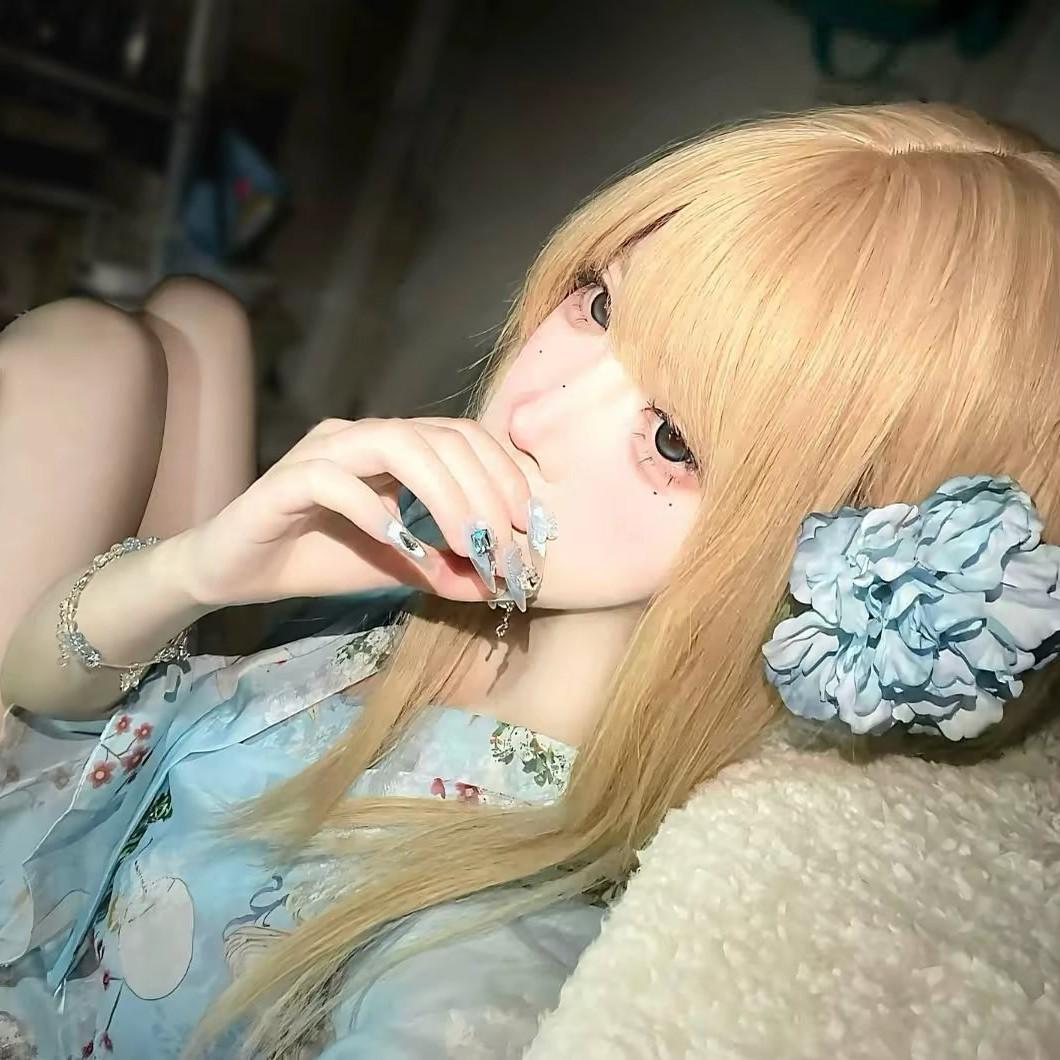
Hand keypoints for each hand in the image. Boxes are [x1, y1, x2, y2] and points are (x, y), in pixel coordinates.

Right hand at [171, 416, 534, 607]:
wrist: (236, 571)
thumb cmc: (319, 558)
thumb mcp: (399, 567)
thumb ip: (445, 566)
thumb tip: (497, 583)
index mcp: (394, 446)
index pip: (463, 436)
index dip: (503, 474)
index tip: (526, 525)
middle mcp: (363, 435)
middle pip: (440, 437)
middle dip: (484, 492)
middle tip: (502, 546)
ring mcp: (323, 450)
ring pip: (397, 443)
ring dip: (444, 495)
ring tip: (466, 543)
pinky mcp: (285, 479)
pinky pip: (335, 479)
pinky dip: (374, 511)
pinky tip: (399, 545)